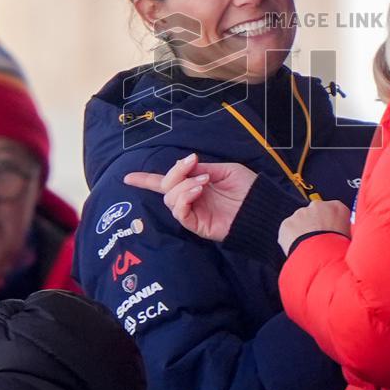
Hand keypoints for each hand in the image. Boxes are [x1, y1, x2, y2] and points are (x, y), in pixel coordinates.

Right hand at [124, 153, 256, 241]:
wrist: (262, 208)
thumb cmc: (248, 189)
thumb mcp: (224, 170)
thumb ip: (201, 169)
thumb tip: (184, 166)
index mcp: (196, 185)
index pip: (167, 183)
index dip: (146, 180)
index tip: (128, 177)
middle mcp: (191, 199)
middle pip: (165, 188)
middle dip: (174, 173)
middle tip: (192, 163)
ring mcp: (194, 213)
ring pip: (170, 199)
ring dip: (183, 185)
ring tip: (203, 181)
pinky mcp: (197, 226)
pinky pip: (180, 212)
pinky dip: (184, 197)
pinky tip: (199, 190)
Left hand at [278, 200, 351, 254]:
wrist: (322, 258)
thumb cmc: (339, 250)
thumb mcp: (352, 238)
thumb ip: (347, 231)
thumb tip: (350, 236)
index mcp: (337, 207)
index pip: (333, 211)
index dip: (332, 223)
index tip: (331, 232)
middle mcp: (318, 206)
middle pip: (315, 214)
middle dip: (316, 225)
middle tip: (320, 242)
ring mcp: (301, 214)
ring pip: (300, 221)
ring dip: (303, 231)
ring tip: (310, 248)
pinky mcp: (287, 223)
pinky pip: (288, 230)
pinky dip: (291, 238)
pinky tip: (299, 249)